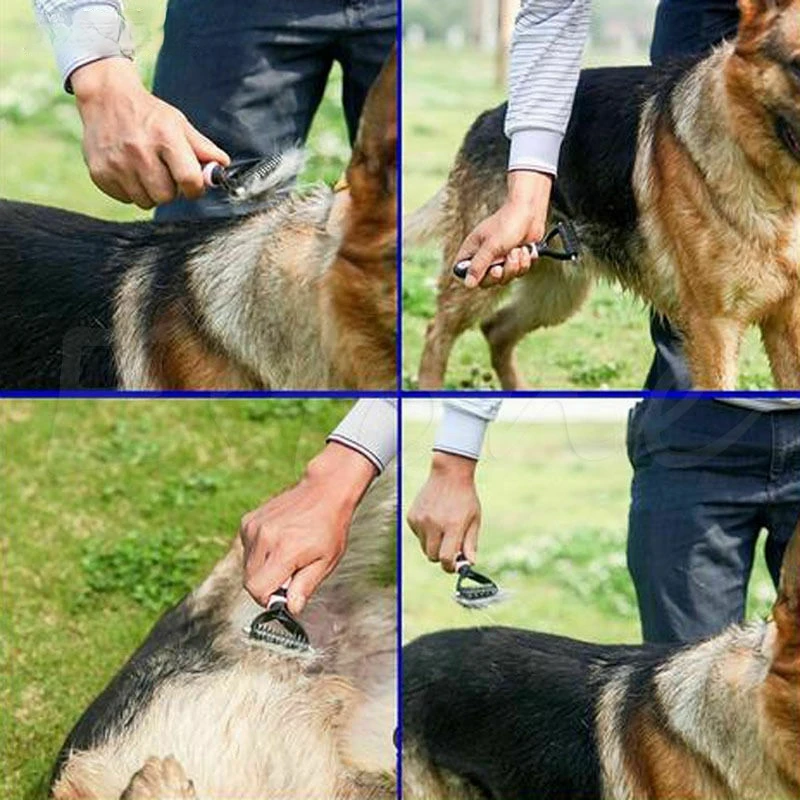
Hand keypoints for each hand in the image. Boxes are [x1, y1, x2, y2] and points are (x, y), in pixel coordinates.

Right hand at [71, 58, 229, 208]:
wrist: (106, 98)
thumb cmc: (149, 114)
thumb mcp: (178, 123)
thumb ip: (202, 148)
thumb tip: (222, 166)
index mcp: (165, 137)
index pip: (189, 180)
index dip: (196, 189)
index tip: (193, 185)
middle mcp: (139, 151)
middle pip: (166, 196)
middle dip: (171, 190)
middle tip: (166, 174)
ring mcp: (117, 163)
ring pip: (146, 201)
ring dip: (150, 192)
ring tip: (146, 170)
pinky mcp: (99, 173)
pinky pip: (125, 199)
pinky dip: (131, 190)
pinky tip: (129, 170)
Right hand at [239, 443, 376, 613]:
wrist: (323, 492)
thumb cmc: (329, 527)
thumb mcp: (326, 561)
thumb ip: (305, 587)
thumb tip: (291, 609)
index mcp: (284, 550)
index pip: (257, 589)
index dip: (269, 598)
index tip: (283, 594)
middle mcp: (264, 537)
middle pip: (249, 581)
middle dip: (267, 584)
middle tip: (290, 573)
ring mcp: (253, 527)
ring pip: (247, 566)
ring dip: (263, 568)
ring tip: (287, 553)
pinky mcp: (248, 521)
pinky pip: (247, 549)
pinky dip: (259, 553)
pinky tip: (279, 541)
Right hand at [407, 452, 480, 571]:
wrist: (449, 474)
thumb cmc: (465, 498)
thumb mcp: (474, 519)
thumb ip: (471, 543)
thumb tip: (469, 564)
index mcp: (452, 526)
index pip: (446, 559)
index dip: (450, 566)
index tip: (454, 564)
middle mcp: (434, 524)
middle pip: (433, 556)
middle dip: (441, 556)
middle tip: (450, 547)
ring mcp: (420, 520)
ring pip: (424, 547)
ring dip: (433, 544)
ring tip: (443, 527)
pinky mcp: (412, 517)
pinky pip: (418, 535)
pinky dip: (426, 533)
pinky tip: (434, 518)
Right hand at [456, 170, 552, 288]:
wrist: (530, 212)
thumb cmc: (507, 223)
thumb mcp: (490, 247)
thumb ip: (478, 266)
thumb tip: (468, 284)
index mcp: (472, 251)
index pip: (463, 273)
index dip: (474, 277)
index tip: (488, 270)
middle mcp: (485, 257)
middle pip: (487, 281)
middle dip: (501, 273)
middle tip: (506, 260)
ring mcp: (500, 259)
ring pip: (505, 278)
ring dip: (515, 266)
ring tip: (518, 250)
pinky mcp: (515, 259)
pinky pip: (519, 272)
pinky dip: (525, 262)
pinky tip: (526, 249)